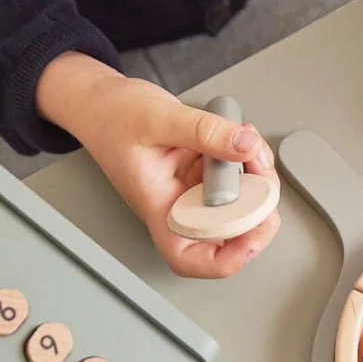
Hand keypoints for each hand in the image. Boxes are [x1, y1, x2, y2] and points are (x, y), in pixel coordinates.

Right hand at [36, 53, 280, 277]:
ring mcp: (195, 192)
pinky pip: (238, 178)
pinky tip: (243, 139)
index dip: (226, 260)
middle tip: (262, 172)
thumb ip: (205, 131)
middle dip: (257, 208)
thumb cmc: (112, 117)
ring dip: (258, 179)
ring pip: (241, 204)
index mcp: (159, 210)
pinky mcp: (205, 175)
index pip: (189, 258)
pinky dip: (249, 160)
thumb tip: (245, 146)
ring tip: (250, 146)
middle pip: (228, 235)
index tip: (250, 237)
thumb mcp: (159, 117)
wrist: (100, 101)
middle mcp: (180, 207)